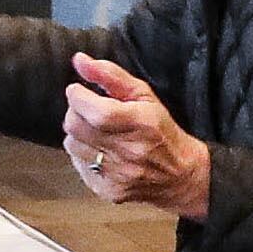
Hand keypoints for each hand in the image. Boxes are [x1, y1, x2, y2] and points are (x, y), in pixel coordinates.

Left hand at [62, 55, 210, 216]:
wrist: (180, 176)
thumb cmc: (161, 131)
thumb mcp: (143, 95)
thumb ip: (109, 75)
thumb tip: (79, 61)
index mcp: (140, 123)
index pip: (94, 110)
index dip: (77, 96)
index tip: (79, 91)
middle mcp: (129, 151)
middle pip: (75, 126)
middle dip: (75, 112)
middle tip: (87, 110)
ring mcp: (117, 174)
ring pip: (72, 145)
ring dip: (79, 134)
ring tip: (97, 132)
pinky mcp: (108, 190)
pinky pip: (78, 165)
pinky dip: (83, 154)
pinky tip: (101, 151)